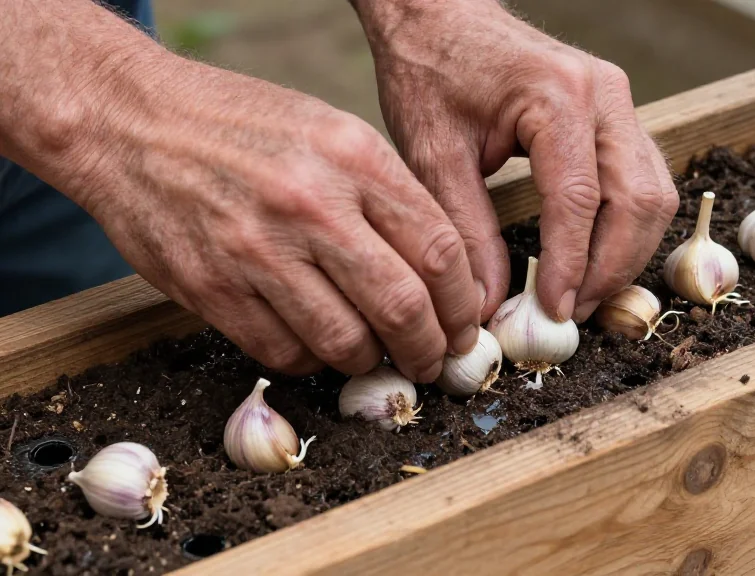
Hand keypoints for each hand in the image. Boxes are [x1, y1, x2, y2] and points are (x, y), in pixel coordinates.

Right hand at [36, 51, 482, 379]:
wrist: (131, 125)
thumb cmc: (243, 128)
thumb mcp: (332, 132)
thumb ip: (389, 196)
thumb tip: (444, 273)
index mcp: (353, 158)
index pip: (440, 250)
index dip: (463, 304)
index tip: (465, 324)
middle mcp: (310, 205)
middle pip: (403, 307)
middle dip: (430, 348)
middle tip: (432, 359)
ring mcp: (257, 251)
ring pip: (345, 343)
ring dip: (371, 361)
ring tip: (376, 355)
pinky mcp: (212, 290)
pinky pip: (286, 353)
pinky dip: (313, 360)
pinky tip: (317, 343)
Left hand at [354, 0, 678, 321]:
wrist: (440, 17)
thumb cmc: (431, 72)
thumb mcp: (434, 154)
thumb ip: (466, 230)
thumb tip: (488, 303)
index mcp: (557, 97)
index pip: (580, 200)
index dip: (570, 266)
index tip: (550, 311)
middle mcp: (604, 94)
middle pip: (637, 201)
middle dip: (609, 268)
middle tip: (569, 313)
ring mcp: (618, 101)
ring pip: (653, 194)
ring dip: (625, 253)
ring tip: (580, 295)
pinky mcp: (617, 114)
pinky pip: (644, 180)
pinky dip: (627, 227)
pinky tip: (592, 259)